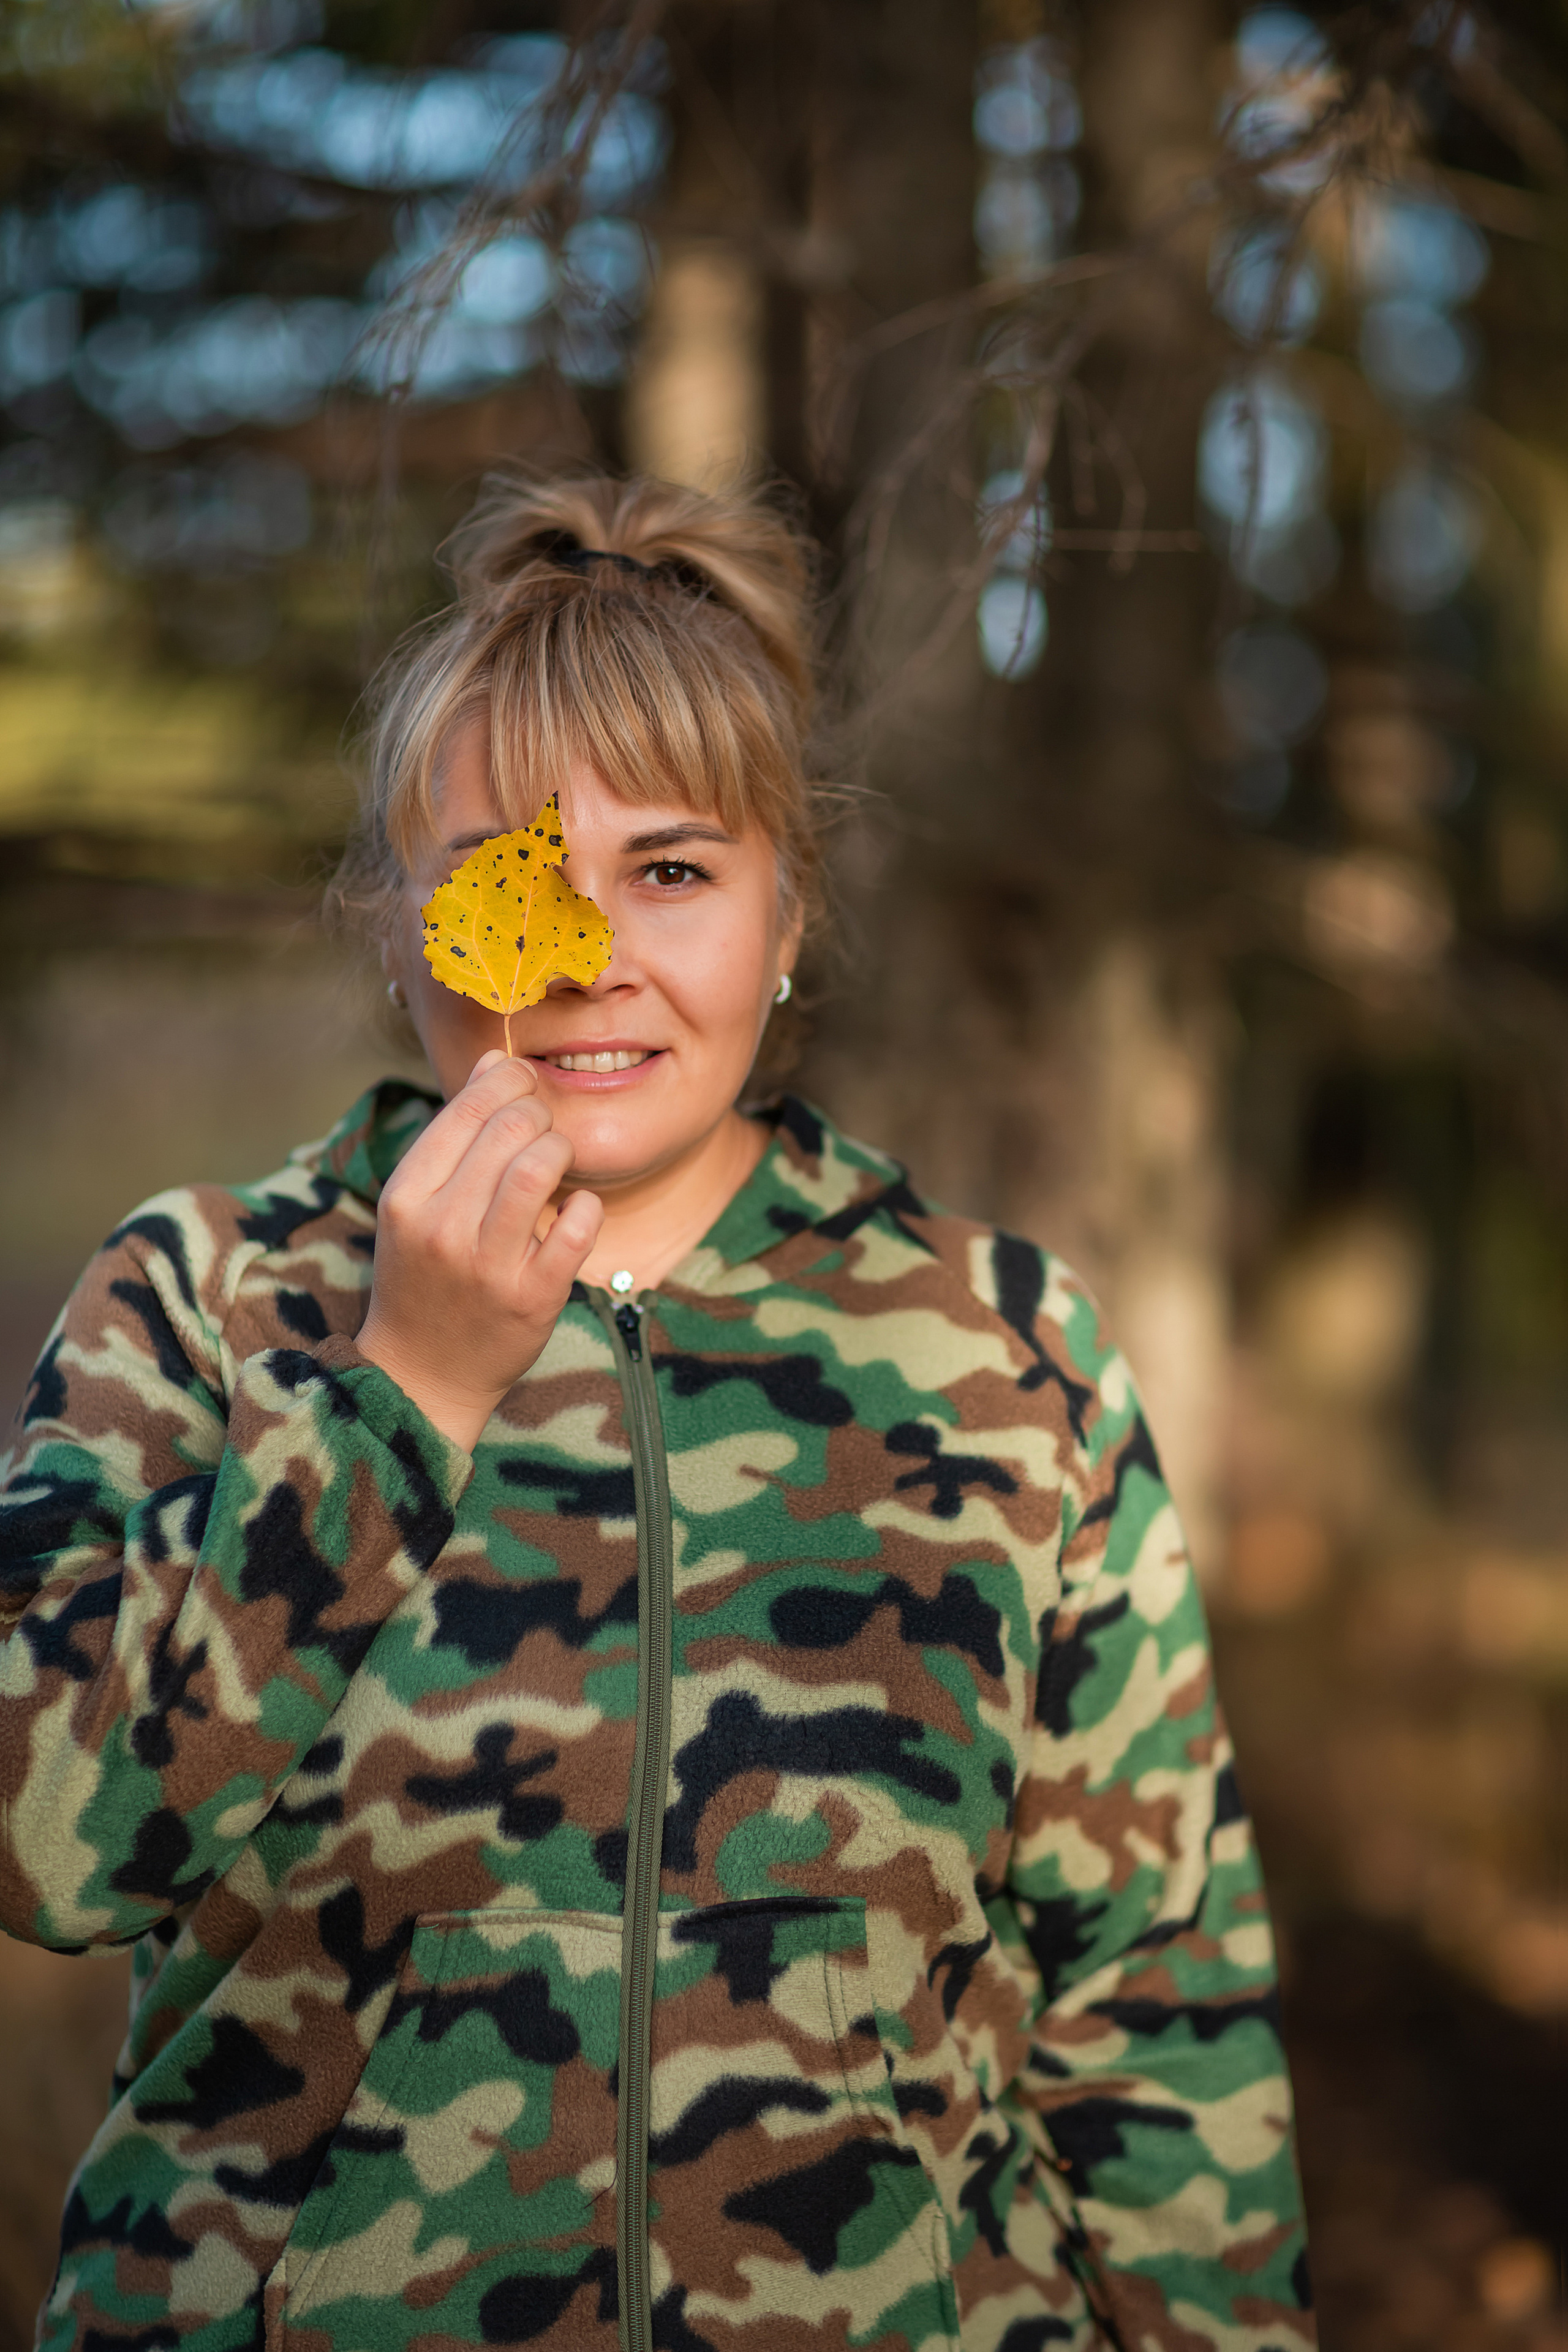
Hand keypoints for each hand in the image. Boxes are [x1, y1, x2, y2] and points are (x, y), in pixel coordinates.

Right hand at [356, 1052, 602, 1450]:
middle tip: (542, 1132)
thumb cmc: (424, 1277)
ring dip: (560, 1152)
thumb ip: (454, 1135)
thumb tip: (495, 1062)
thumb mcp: (416, 1205)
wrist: (423, 1375)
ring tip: (556, 1166)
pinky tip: (574, 1209)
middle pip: (510, 1129)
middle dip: (538, 1116)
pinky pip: (576, 1225)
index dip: (507, 1082)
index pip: (466, 1107)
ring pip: (540, 1168)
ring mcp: (487, 1265)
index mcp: (406, 1196)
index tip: (522, 1088)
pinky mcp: (533, 1296)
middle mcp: (441, 1227)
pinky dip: (585, 1206)